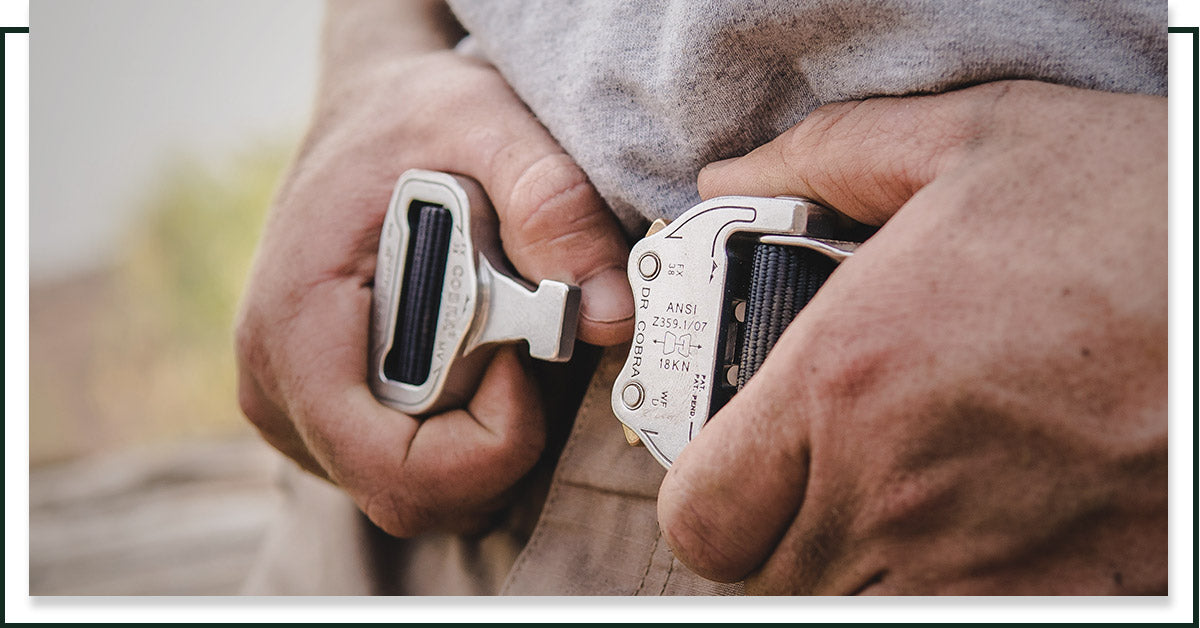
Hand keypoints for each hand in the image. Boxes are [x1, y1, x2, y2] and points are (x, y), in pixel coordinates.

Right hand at [235, 2, 632, 535]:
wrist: (369, 113)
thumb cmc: (413, 117)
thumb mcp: (487, 124)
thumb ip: (553, 204)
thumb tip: (613, 315)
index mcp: (295, 332)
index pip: (397, 472)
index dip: (492, 442)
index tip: (525, 356)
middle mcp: (278, 391)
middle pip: (418, 490)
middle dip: (497, 431)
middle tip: (515, 332)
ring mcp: (299, 413)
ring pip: (423, 488)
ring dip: (486, 430)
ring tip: (489, 328)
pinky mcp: (327, 418)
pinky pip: (415, 468)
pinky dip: (467, 426)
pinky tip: (473, 350)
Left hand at [658, 80, 1165, 593]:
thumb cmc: (1141, 220)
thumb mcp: (975, 143)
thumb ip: (826, 159)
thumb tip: (731, 178)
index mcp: (846, 382)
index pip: (701, 517)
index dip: (705, 495)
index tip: (732, 458)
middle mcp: (896, 494)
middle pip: (768, 576)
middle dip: (774, 526)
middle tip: (815, 466)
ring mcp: (982, 570)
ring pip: (852, 608)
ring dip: (854, 563)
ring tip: (903, 489)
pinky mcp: (1063, 600)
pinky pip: (958, 620)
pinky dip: (947, 588)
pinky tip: (983, 524)